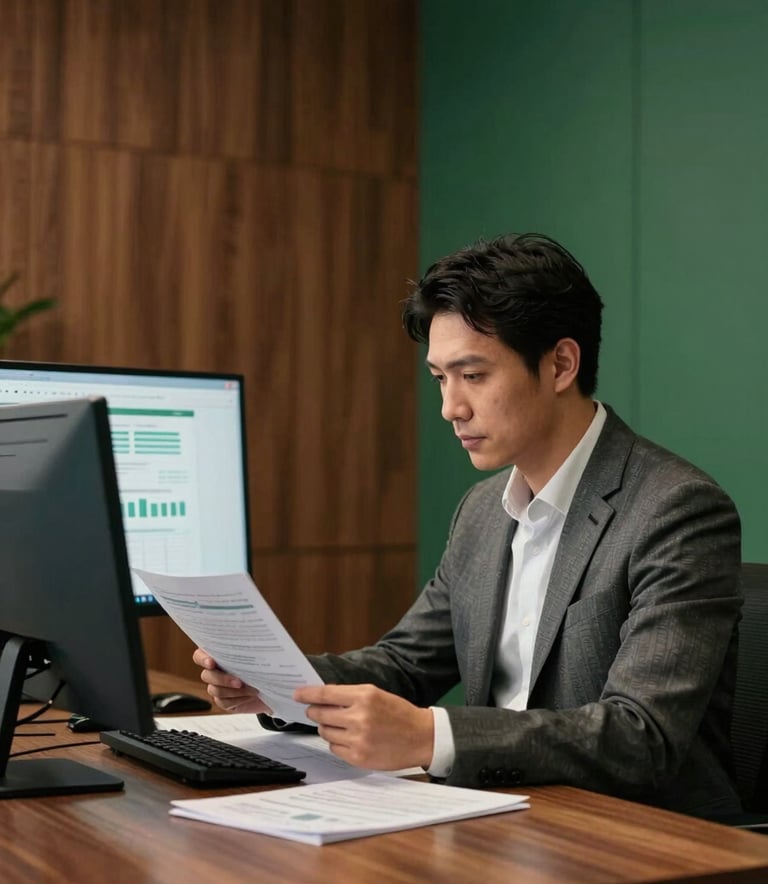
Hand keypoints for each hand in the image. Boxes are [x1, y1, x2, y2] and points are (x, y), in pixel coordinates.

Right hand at [192, 647, 271, 714]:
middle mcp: (215, 671)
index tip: (212, 663)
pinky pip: (224, 702)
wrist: (273, 684)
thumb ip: (251, 646)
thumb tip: (252, 634)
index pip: (199, 656)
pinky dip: (238, 699)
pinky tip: (250, 695)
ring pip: (215, 690)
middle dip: (222, 679)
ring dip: (233, 691)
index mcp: (218, 655)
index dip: (202, 659)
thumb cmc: (265, 664)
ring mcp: (218, 687)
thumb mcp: (260, 652)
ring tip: (251, 689)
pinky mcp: (225, 701)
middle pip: (206, 675)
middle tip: (239, 682)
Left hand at [294, 683, 433, 770]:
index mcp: (365, 696)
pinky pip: (334, 748)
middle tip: (315, 711)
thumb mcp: (376, 695)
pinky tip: (350, 739)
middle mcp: (360, 717)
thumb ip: (350, 696)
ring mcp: (358, 739)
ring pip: (324, 732)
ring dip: (327, 728)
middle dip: (315, 712)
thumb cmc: (398, 714)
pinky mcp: (358, 757)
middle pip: (320, 714)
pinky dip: (337, 742)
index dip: (308, 694)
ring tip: (342, 726)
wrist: (420, 737)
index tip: (297, 694)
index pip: (326, 694)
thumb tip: (322, 698)